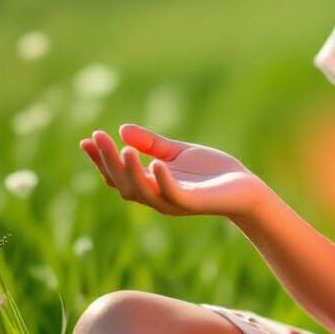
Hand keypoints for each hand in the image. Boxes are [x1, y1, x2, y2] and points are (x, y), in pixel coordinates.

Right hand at [79, 124, 267, 220]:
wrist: (246, 187)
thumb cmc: (212, 172)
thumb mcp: (178, 153)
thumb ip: (152, 144)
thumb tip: (122, 130)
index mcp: (151, 185)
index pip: (118, 176)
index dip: (101, 160)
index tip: (88, 139)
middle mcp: (157, 197)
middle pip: (123, 184)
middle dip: (108, 162)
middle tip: (98, 139)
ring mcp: (174, 202)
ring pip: (142, 192)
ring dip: (130, 172)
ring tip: (123, 150)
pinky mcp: (193, 203)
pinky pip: (173, 195)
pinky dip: (163, 181)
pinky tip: (156, 164)